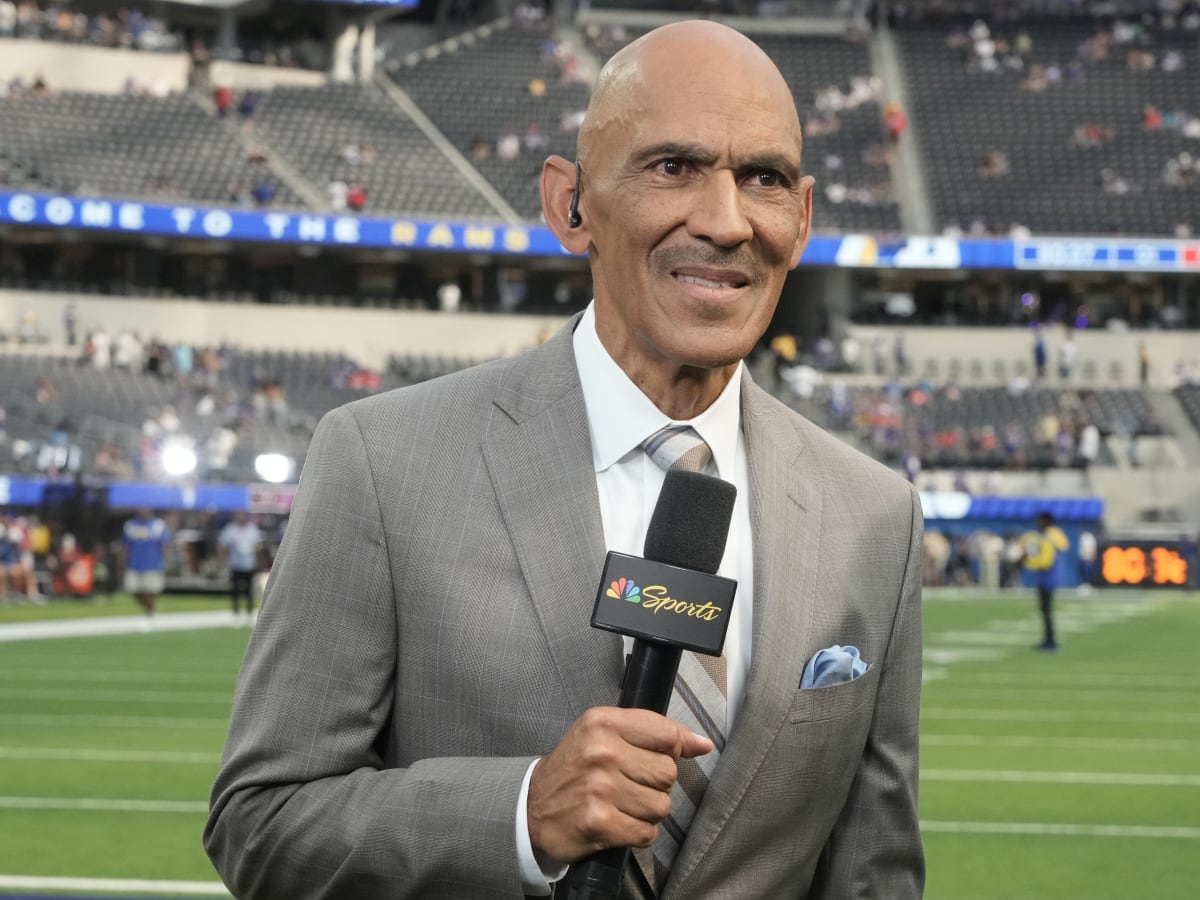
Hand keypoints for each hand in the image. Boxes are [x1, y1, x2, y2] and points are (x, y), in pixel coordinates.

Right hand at [526, 706, 713, 863]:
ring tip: (621, 804)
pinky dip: (637, 833)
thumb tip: (702, 744)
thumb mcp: (604, 734)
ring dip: (646, 812)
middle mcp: (602, 752)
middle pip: (668, 773)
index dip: (671, 751)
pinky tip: (617, 822)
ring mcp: (601, 789)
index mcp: (603, 722)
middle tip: (628, 784)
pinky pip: (646, 833)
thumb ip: (654, 733)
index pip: (667, 734)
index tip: (660, 758)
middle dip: (655, 784)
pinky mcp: (600, 823)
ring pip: (661, 806)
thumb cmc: (573, 768)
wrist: (530, 807)